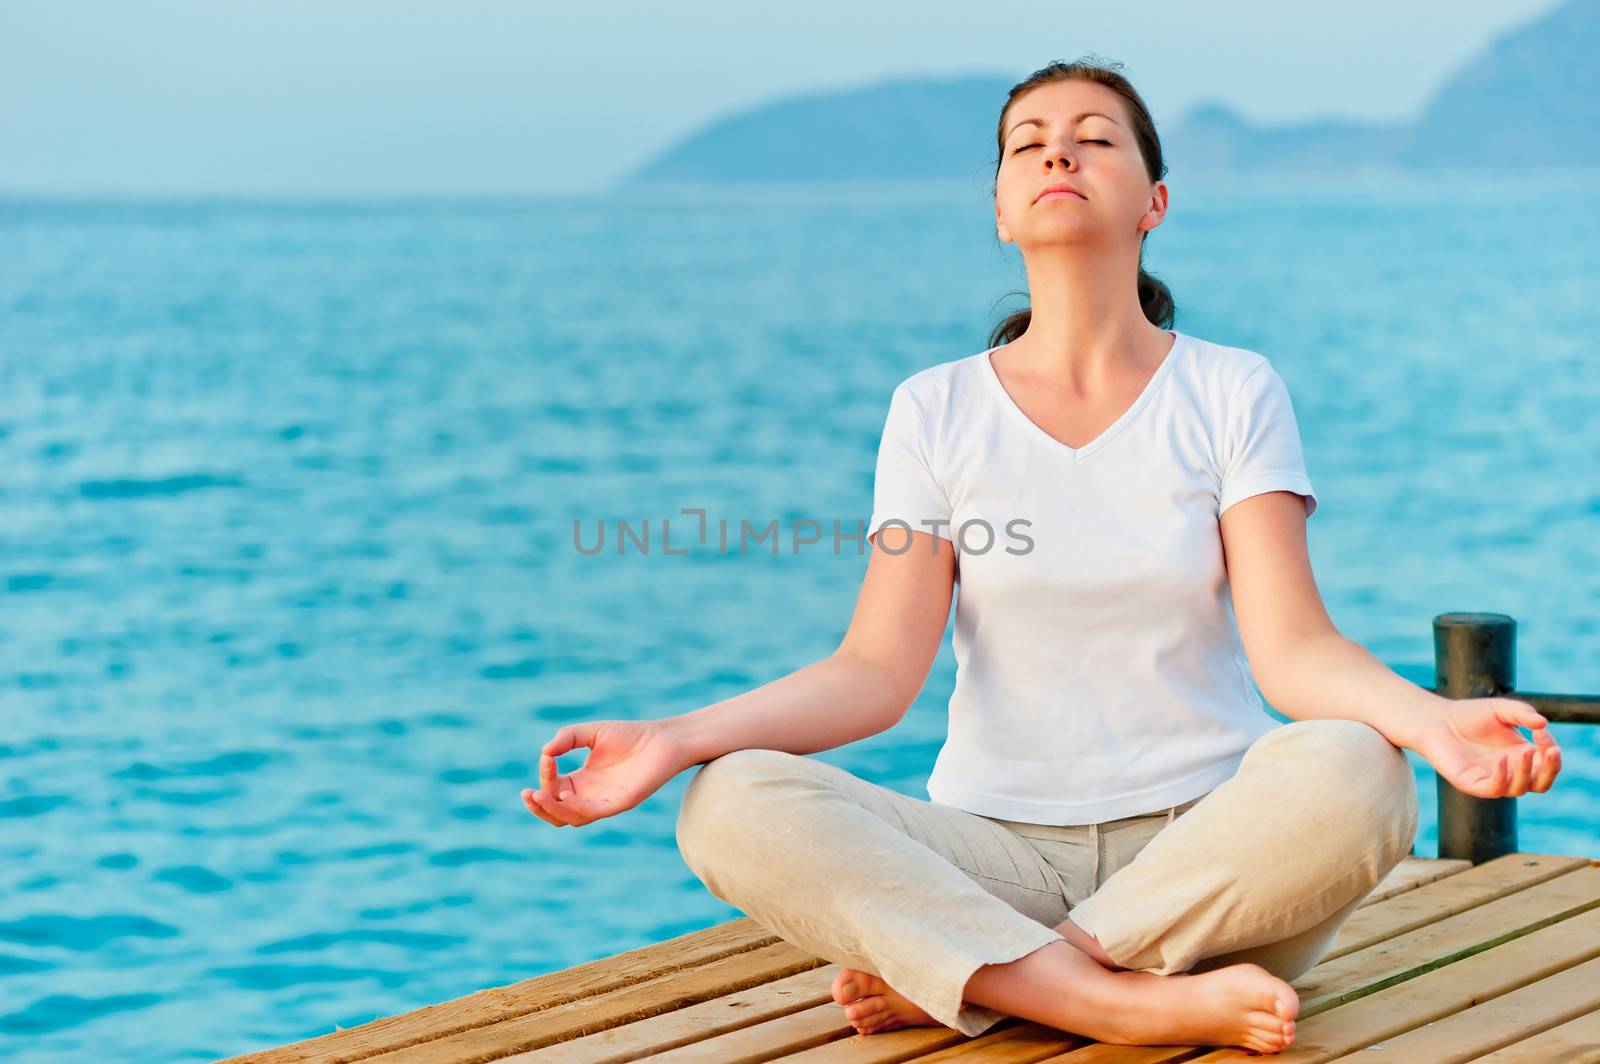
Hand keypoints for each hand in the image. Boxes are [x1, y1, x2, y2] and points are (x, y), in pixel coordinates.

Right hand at [521, 719, 690, 827]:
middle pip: (557, 812)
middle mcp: (591, 795)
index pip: (554, 789)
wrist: (663, 738)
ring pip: (571, 819)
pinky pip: (594, 813)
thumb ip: (567, 739)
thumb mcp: (591, 733)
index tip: (546, 759)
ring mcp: (605, 802)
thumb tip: (544, 753)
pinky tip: (566, 796)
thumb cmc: (630, 735)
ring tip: (539, 796)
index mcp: (583, 781)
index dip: (545, 777)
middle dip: (539, 806)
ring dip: (552, 810)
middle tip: (527, 795)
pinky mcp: (620, 803)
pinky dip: (576, 807)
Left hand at [1415, 697, 1561, 798]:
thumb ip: (1522, 713)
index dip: (1552, 752)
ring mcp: (1491, 779)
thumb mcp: (1501, 709)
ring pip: (1519, 788)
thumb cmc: (1469, 715)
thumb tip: (1543, 723)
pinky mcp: (1471, 784)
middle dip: (1551, 769)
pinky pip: (1493, 789)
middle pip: (1541, 784)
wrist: (1435, 719)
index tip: (1542, 731)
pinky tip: (1503, 758)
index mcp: (1521, 756)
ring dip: (1527, 772)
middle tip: (1551, 751)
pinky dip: (1502, 776)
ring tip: (1526, 750)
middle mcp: (1509, 772)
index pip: (1548, 764)